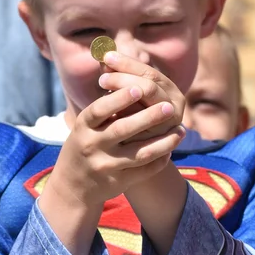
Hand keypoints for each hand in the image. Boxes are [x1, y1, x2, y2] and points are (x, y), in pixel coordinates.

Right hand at [48, 84, 184, 206]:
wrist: (73, 185)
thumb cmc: (86, 143)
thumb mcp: (87, 125)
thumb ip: (106, 103)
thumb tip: (124, 70)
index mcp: (83, 126)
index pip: (100, 109)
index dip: (118, 99)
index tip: (138, 88)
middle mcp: (92, 145)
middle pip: (122, 129)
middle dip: (148, 117)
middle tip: (170, 108)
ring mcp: (105, 165)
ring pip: (140, 153)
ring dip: (164, 142)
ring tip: (181, 130)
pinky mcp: (117, 182)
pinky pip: (144, 171)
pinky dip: (160, 160)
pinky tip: (171, 149)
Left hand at [99, 52, 184, 140]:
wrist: (134, 147)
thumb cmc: (129, 110)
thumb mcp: (127, 89)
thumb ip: (117, 73)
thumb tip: (102, 55)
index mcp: (171, 91)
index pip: (150, 73)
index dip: (127, 64)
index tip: (106, 57)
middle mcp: (174, 110)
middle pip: (148, 89)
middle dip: (123, 80)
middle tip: (102, 79)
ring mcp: (165, 130)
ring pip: (141, 110)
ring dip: (120, 100)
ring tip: (102, 93)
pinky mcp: (154, 147)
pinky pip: (134, 132)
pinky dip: (120, 121)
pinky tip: (106, 116)